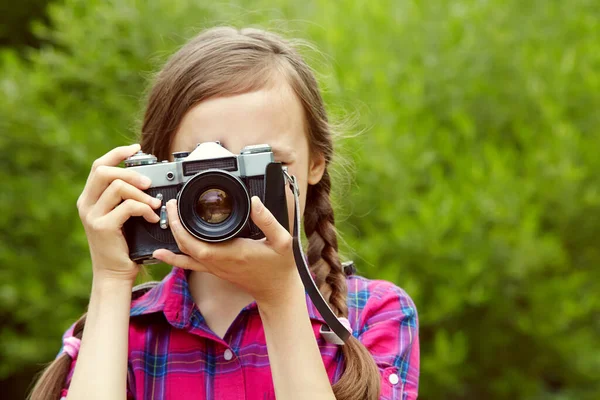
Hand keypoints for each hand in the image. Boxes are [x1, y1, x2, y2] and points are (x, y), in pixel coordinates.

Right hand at [76, 144, 161, 282]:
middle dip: (130, 172)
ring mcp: (91, 216)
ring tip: (155, 204)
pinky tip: (151, 217)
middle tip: (149, 182)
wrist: (114, 273)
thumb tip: (148, 177)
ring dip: (141, 193)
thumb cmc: (123, 244)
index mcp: (89, 198)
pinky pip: (126, 207)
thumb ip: (126, 197)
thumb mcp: (121, 216)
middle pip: (104, 171)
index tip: (137, 148)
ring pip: (117, 187)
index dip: (118, 153)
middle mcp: (86, 204)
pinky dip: (143, 209)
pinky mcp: (102, 227)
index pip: (98, 165)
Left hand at [152, 196, 301, 306]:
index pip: (195, 242)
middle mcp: (219, 262)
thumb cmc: (280, 267)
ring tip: (166, 220)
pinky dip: (175, 259)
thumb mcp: (282, 241)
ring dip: (173, 238)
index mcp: (231, 253)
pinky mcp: (216, 270)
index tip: (176, 205)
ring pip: (185, 256)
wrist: (277, 290)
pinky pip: (190, 265)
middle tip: (171, 205)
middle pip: (185, 246)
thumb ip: (268, 220)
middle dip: (173, 225)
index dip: (180, 225)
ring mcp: (215, 268)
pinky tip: (162, 254)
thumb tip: (254, 201)